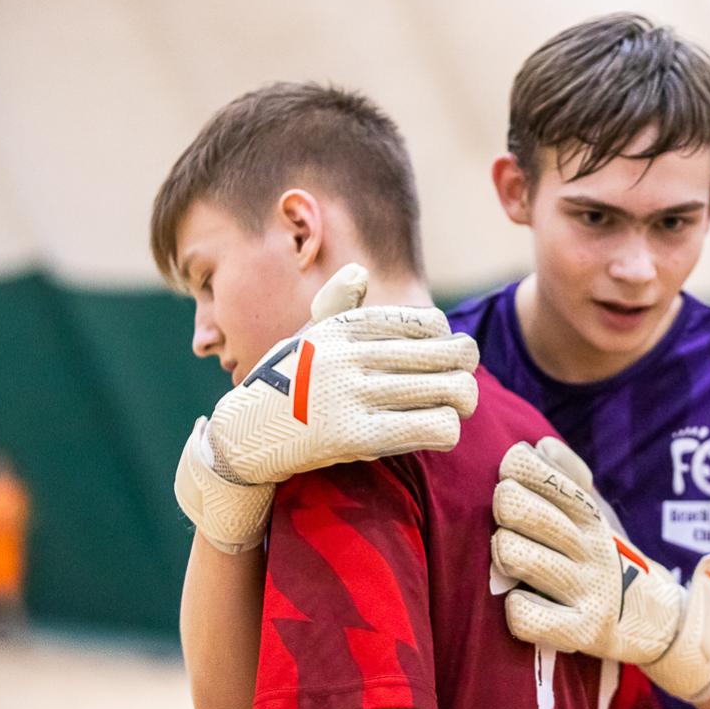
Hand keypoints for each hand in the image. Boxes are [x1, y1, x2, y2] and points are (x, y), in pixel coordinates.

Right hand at [175, 263, 479, 552]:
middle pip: (448, 354)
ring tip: (457, 408)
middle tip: (464, 383)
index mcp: (346, 328)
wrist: (242, 436)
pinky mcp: (357, 436)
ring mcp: (353, 394)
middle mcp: (350, 355)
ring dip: (462, 402)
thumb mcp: (306, 339)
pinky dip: (448, 430)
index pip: (428, 322)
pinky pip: (433, 427)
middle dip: (467, 368)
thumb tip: (358, 271)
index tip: (445, 355)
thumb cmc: (284, 383)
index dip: (448, 338)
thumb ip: (337, 306)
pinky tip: (439, 432)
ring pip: (449, 390)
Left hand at [491, 437, 709, 701]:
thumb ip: (568, 475)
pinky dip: (516, 607)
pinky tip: (521, 600)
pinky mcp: (582, 632)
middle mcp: (592, 549)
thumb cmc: (607, 557)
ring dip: (504, 552)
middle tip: (505, 513)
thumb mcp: (598, 513)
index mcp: (592, 515)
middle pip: (527, 513)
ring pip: (518, 558)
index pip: (550, 477)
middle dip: (505, 505)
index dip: (520, 467)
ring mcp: (587, 591)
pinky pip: (527, 616)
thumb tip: (540, 446)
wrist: (657, 619)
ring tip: (508, 554)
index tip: (511, 471)